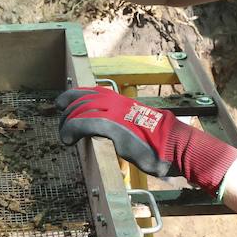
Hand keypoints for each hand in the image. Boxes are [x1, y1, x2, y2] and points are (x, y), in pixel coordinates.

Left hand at [56, 86, 236, 190]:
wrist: (175, 145)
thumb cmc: (159, 141)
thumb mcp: (137, 126)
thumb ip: (121, 124)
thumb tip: (109, 131)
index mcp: (122, 101)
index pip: (91, 91)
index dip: (72, 95)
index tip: (61, 103)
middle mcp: (116, 102)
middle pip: (81, 98)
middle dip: (66, 110)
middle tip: (61, 124)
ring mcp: (115, 113)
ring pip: (80, 110)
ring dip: (67, 123)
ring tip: (65, 137)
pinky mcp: (113, 128)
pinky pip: (84, 123)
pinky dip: (71, 130)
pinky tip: (68, 140)